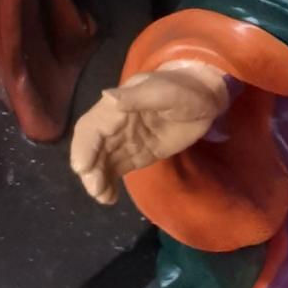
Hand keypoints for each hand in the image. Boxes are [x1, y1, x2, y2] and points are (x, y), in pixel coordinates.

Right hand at [68, 64, 229, 205]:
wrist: (204, 99)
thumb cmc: (184, 90)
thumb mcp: (164, 91)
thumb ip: (137, 96)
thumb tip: (107, 97)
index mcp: (118, 105)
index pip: (92, 126)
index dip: (84, 146)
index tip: (83, 169)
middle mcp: (116, 123)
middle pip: (93, 147)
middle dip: (89, 168)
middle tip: (97, 191)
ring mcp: (126, 140)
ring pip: (102, 160)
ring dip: (97, 179)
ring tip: (105, 198)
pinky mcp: (137, 154)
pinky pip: (116, 169)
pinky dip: (109, 183)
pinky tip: (111, 197)